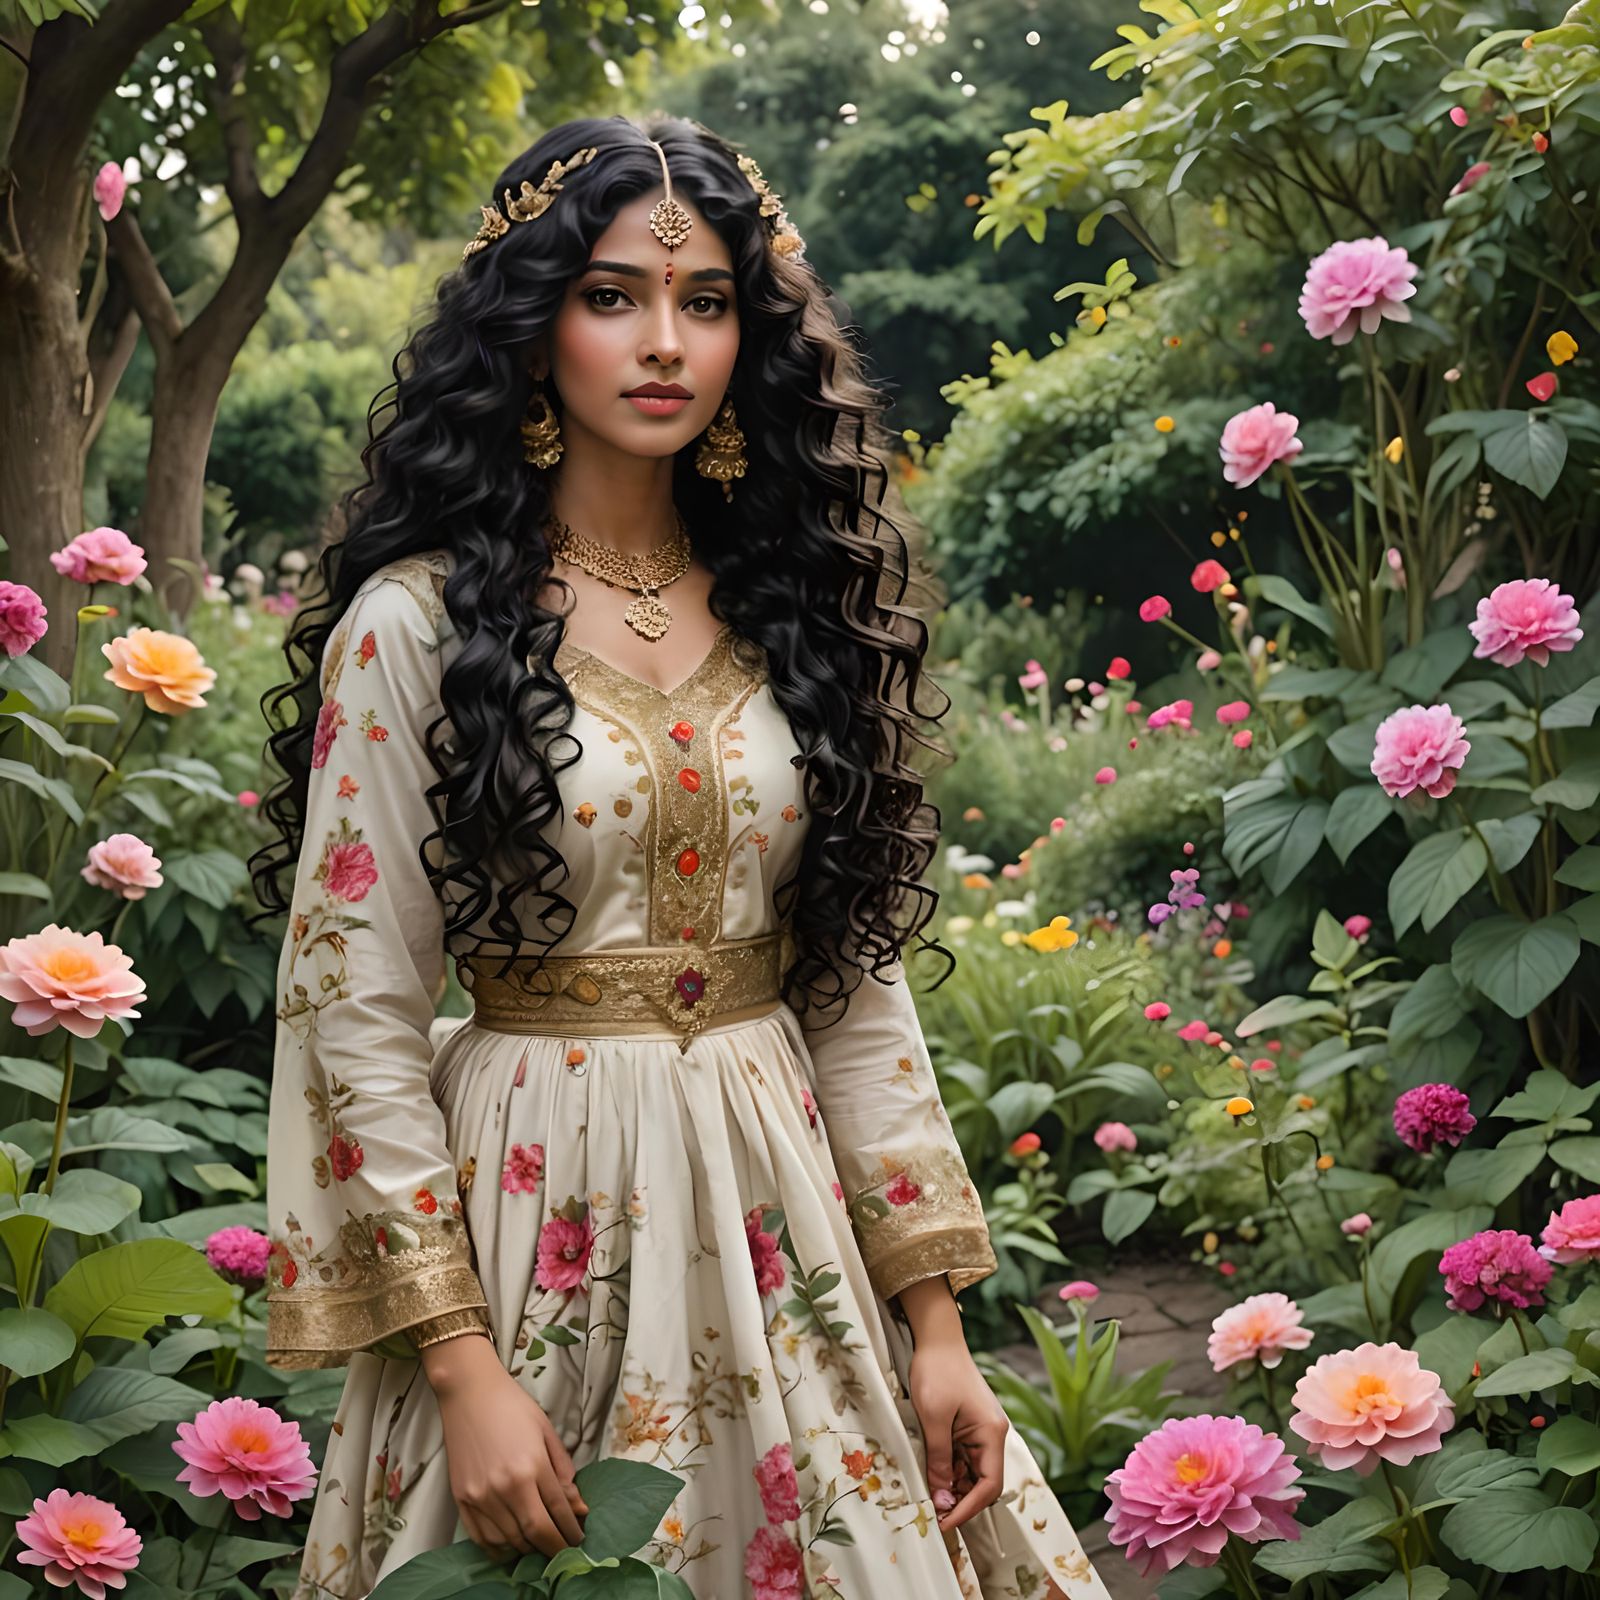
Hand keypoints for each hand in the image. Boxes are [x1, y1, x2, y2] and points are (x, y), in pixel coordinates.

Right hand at [425, 1336, 588, 1559]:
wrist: (469, 1393)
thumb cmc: (512, 1406)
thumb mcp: (546, 1431)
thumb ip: (562, 1470)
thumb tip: (577, 1506)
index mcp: (532, 1466)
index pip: (558, 1511)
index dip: (572, 1530)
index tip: (579, 1539)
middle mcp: (506, 1486)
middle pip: (536, 1532)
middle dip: (555, 1548)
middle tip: (564, 1552)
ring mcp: (481, 1496)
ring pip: (510, 1540)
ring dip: (529, 1549)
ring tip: (540, 1546)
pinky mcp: (462, 1500)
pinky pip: (482, 1539)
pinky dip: (500, 1549)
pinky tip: (512, 1547)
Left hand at [907, 1335, 1009, 1534]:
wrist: (937, 1337)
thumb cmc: (937, 1371)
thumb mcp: (933, 1419)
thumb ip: (939, 1460)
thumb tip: (942, 1500)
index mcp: (992, 1433)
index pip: (989, 1485)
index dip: (968, 1508)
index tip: (945, 1523)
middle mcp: (992, 1434)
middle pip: (983, 1481)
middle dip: (960, 1499)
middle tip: (933, 1513)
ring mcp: (981, 1430)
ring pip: (971, 1472)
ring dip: (952, 1484)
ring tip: (929, 1493)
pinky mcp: (969, 1426)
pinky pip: (963, 1457)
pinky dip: (949, 1468)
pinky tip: (932, 1471)